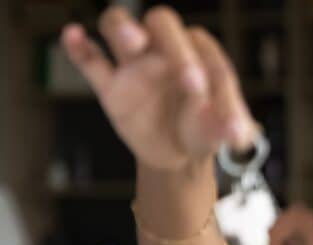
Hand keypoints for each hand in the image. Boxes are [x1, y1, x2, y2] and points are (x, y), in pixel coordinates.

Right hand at [60, 5, 256, 171]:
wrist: (177, 153)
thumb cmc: (204, 130)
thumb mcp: (223, 131)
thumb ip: (233, 128)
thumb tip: (239, 136)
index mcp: (200, 53)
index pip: (205, 53)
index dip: (210, 72)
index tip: (207, 99)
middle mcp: (165, 49)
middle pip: (162, 23)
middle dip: (174, 45)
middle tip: (189, 80)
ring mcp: (135, 63)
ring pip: (119, 25)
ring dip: (123, 28)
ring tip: (132, 41)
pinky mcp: (111, 85)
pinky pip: (90, 60)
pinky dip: (79, 47)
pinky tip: (73, 36)